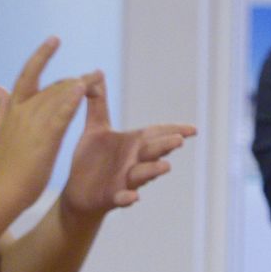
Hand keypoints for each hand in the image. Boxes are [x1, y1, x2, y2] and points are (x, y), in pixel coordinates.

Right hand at [0, 38, 88, 211]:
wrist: (0, 192)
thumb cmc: (3, 167)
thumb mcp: (0, 131)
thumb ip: (1, 108)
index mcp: (13, 110)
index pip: (28, 75)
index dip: (42, 56)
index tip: (55, 39)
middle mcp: (22, 111)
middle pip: (51, 84)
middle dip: (74, 79)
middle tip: (95, 74)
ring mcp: (32, 123)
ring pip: (58, 94)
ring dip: (80, 84)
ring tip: (98, 77)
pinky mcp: (45, 137)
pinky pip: (60, 114)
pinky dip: (71, 100)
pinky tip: (83, 89)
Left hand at [61, 71, 196, 216]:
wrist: (77, 192)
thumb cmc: (91, 159)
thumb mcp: (95, 128)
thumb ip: (98, 103)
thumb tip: (96, 73)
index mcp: (133, 143)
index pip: (156, 134)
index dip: (174, 130)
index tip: (193, 129)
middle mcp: (134, 161)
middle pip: (152, 152)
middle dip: (165, 146)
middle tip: (179, 140)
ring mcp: (125, 180)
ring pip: (142, 175)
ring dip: (153, 171)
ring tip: (165, 167)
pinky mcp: (111, 197)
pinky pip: (122, 198)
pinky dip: (128, 198)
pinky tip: (133, 197)